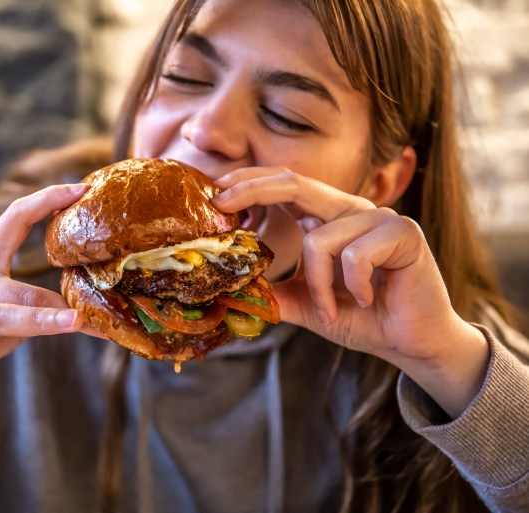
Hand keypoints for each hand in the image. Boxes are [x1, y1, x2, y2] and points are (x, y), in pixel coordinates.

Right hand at [0, 183, 94, 437]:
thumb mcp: (4, 303)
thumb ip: (39, 298)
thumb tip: (96, 301)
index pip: (15, 218)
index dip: (47, 200)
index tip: (81, 188)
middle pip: (17, 287)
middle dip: (55, 299)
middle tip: (92, 307)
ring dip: (38, 321)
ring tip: (72, 323)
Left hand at [214, 168, 488, 417]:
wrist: (410, 342)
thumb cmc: (362, 317)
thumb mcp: (307, 305)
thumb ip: (276, 292)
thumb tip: (233, 289)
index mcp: (326, 218)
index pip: (283, 187)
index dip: (248, 184)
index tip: (214, 196)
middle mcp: (349, 209)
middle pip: (294, 182)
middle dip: (252, 190)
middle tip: (222, 205)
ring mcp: (377, 217)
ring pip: (320, 240)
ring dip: (317, 286)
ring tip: (329, 312)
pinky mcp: (403, 232)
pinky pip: (354, 255)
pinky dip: (350, 285)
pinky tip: (365, 299)